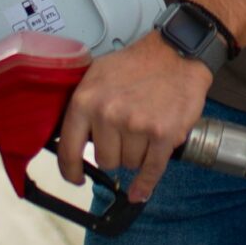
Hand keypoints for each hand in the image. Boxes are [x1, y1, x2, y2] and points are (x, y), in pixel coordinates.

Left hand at [55, 36, 211, 202]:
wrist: (177, 52)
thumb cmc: (138, 63)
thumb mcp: (98, 74)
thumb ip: (83, 105)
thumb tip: (72, 136)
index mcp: (86, 100)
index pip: (68, 150)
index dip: (70, 170)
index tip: (75, 177)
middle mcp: (108, 114)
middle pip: (104, 160)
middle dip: (115, 152)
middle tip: (126, 134)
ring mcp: (136, 126)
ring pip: (129, 164)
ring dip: (137, 154)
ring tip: (144, 130)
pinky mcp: (163, 134)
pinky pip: (151, 169)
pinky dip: (145, 184)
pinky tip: (140, 192)